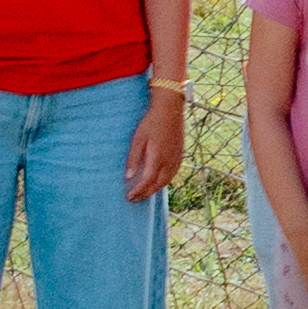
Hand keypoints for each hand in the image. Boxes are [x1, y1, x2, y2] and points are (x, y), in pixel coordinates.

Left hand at [122, 85, 185, 204]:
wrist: (170, 109)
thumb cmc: (151, 122)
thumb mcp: (137, 139)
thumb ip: (133, 158)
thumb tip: (128, 177)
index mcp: (157, 158)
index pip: (147, 182)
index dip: (138, 191)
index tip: (129, 197)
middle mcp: (168, 162)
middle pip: (157, 185)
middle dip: (145, 194)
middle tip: (134, 199)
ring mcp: (176, 159)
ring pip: (166, 181)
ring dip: (154, 189)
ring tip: (144, 193)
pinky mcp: (180, 155)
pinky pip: (172, 174)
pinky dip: (164, 182)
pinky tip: (158, 181)